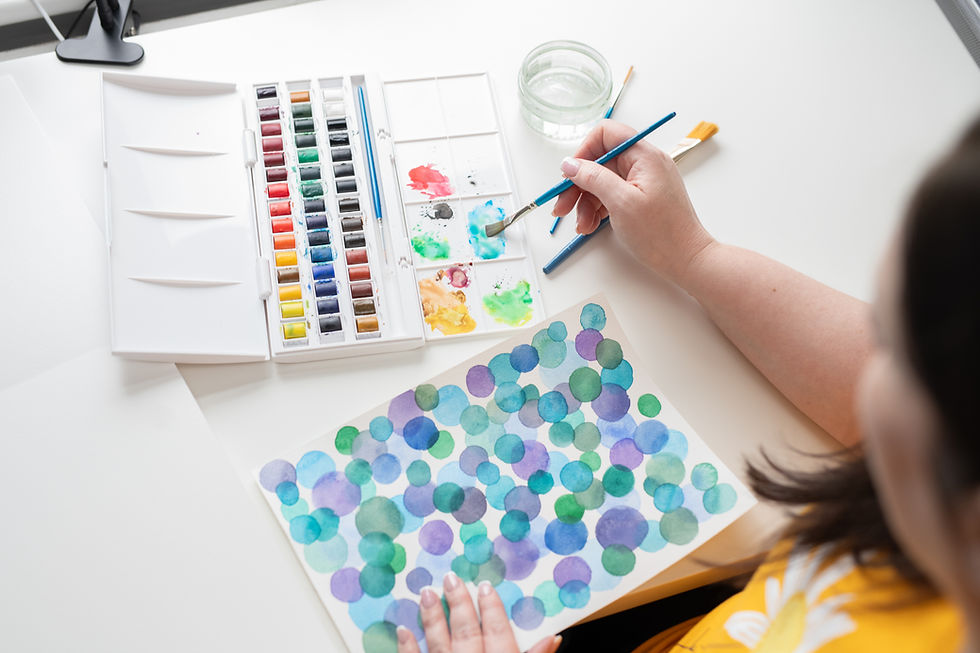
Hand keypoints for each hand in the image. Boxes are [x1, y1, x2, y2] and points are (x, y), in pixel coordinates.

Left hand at [397, 572, 561, 652]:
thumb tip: (555, 636)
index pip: (499, 634)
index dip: (493, 609)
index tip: (486, 586)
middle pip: (467, 633)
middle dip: (460, 604)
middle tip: (452, 578)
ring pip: (440, 645)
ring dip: (433, 618)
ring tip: (426, 593)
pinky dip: (408, 647)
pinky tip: (402, 629)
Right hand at [552, 119, 715, 285]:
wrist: (687, 260)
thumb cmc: (662, 233)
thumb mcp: (621, 203)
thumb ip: (593, 178)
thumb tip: (569, 164)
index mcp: (644, 156)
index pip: (606, 134)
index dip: (583, 152)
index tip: (569, 176)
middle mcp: (644, 164)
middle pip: (600, 162)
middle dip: (578, 185)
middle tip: (562, 208)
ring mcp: (643, 182)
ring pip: (603, 182)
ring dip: (586, 203)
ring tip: (582, 226)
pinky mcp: (641, 198)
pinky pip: (612, 196)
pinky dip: (598, 210)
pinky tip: (591, 226)